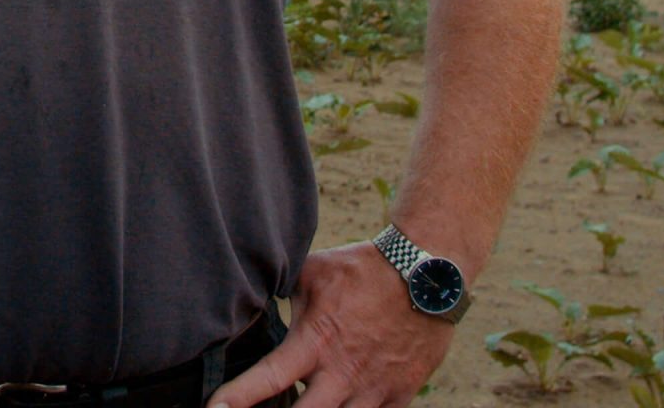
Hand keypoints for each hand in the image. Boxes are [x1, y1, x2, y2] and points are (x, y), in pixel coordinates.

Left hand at [207, 242, 454, 407]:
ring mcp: (373, 390)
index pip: (268, 380)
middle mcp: (342, 374)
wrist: (426, 274)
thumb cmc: (364, 269)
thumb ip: (282, 290)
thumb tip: (250, 292)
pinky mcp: (399, 395)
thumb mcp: (313, 273)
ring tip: (305, 402)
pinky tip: (338, 403)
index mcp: (315, 343)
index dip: (237, 399)